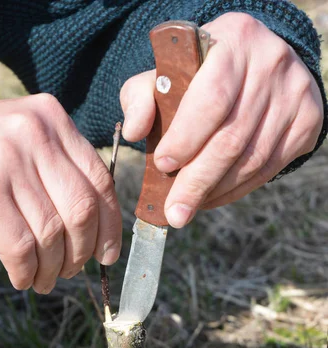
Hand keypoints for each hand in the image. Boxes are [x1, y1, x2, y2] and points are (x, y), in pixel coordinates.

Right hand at [0, 94, 120, 292]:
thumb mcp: (23, 144)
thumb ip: (61, 168)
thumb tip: (102, 226)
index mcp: (50, 118)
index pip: (99, 179)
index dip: (110, 225)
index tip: (107, 254)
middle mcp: (32, 133)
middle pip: (81, 209)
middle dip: (82, 252)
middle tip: (71, 271)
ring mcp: (6, 161)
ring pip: (52, 234)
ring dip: (52, 269)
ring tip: (44, 280)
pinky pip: (22, 248)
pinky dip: (27, 272)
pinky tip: (22, 278)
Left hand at [121, 13, 323, 226]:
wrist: (254, 64)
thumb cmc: (197, 74)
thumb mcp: (163, 74)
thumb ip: (140, 98)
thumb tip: (134, 131)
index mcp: (234, 40)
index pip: (211, 98)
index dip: (186, 138)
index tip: (162, 166)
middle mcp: (271, 63)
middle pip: (232, 138)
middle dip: (197, 182)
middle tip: (174, 213)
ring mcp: (294, 93)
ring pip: (252, 159)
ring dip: (215, 192)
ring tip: (187, 209)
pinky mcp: (307, 121)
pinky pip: (269, 169)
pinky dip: (237, 191)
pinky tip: (212, 198)